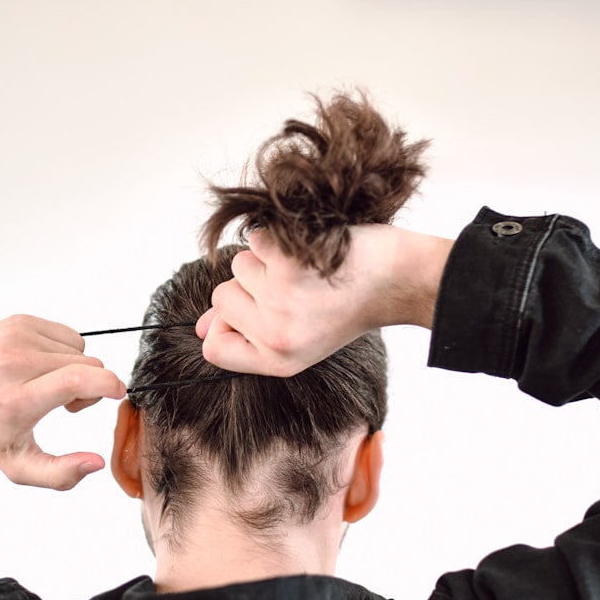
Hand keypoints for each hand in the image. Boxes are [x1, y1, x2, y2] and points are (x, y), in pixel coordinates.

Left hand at [0, 315, 125, 489]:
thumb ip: (60, 474)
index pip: (78, 378)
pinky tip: (40, 366)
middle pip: (87, 364)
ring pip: (79, 348)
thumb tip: (96, 463)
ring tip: (48, 384)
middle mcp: (16, 362)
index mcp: (19, 399)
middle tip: (64, 404)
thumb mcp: (18, 466)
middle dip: (89, 385)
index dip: (108, 384)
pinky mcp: (17, 321)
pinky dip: (61, 350)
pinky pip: (65, 333)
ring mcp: (16, 336)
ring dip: (74, 367)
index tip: (118, 392)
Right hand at [196, 226, 452, 375]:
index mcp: (277, 361)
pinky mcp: (286, 261)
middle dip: (251, 286)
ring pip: (238, 266)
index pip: (215, 349)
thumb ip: (248, 337)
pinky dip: (277, 238)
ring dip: (266, 261)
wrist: (397, 280)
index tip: (251, 312)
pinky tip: (307, 251)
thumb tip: (203, 327)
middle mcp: (275, 334)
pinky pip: (256, 240)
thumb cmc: (350, 307)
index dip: (225, 326)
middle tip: (297, 289)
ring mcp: (278, 296)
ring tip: (306, 270)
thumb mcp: (300, 340)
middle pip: (221, 299)